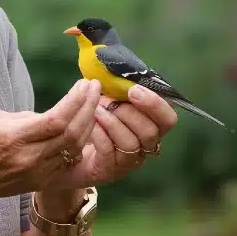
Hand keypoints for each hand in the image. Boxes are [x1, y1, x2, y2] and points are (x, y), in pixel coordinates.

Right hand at [0, 79, 101, 205]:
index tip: (85, 84)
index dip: (75, 101)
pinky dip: (79, 142)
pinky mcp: (40, 181)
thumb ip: (28, 117)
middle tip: (95, 89)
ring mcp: (37, 172)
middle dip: (88, 108)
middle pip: (72, 133)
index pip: (56, 119)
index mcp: (15, 138)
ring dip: (88, 124)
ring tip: (93, 104)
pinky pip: (67, 160)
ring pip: (75, 148)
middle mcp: (30, 157)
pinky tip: (84, 126)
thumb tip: (51, 115)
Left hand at [56, 84, 177, 187]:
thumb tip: (110, 65)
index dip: (156, 104)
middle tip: (106, 100)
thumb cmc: (92, 117)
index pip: (168, 118)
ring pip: (131, 143)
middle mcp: (144, 146)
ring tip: (96, 110)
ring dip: (112, 122)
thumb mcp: (103, 97)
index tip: (133, 90)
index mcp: (149, 125)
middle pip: (151, 132)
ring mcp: (128, 161)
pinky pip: (109, 152)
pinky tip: (90, 123)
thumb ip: (114, 85)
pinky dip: (100, 134)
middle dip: (128, 112)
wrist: (68, 148)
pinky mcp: (108, 170)